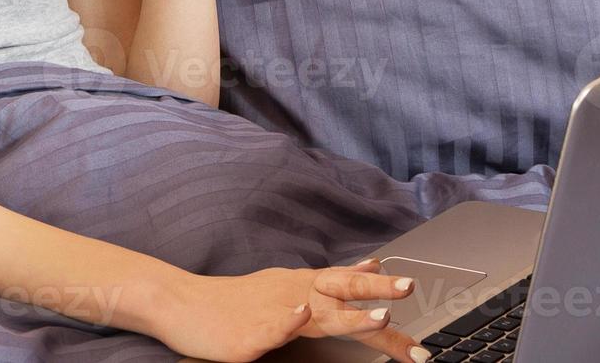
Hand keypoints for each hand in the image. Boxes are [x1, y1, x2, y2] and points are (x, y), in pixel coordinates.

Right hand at [153, 258, 429, 362]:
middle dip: (378, 292)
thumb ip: (328, 280)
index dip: (383, 293)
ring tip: (380, 315)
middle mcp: (292, 294)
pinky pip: (273, 326)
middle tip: (409, 288)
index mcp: (302, 285)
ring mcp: (272, 313)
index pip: (350, 286)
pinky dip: (288, 319)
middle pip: (341, 290)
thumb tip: (371, 266)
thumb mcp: (286, 285)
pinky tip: (301, 314)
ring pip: (316, 311)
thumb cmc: (235, 302)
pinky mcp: (250, 334)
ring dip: (349, 313)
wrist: (182, 304)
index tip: (417, 293)